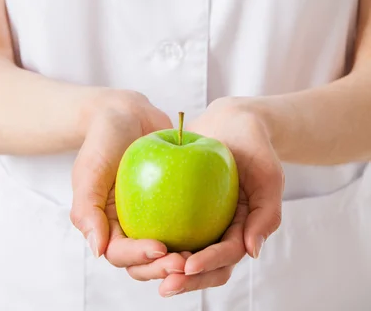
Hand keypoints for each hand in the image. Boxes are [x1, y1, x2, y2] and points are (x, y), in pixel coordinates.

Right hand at [70, 90, 186, 275]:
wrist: (127, 114)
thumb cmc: (103, 141)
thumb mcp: (89, 171)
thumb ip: (87, 210)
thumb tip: (97, 252)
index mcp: (109, 227)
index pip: (122, 254)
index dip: (140, 257)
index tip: (160, 248)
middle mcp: (133, 227)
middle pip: (148, 261)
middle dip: (165, 268)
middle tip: (185, 261)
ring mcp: (156, 217)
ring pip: (172, 249)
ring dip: (185, 258)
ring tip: (202, 255)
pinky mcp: (177, 204)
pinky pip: (191, 222)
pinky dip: (202, 232)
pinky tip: (218, 232)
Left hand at [155, 98, 283, 296]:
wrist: (231, 120)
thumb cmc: (255, 146)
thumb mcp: (269, 176)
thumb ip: (267, 213)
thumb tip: (252, 251)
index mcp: (241, 230)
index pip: (225, 255)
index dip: (208, 264)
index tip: (188, 266)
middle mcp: (218, 231)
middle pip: (202, 266)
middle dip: (185, 280)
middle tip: (165, 283)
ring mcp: (198, 221)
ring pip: (180, 253)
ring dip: (165, 267)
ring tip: (146, 268)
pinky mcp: (178, 207)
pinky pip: (163, 225)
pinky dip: (151, 237)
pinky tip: (134, 240)